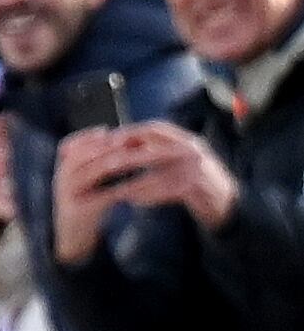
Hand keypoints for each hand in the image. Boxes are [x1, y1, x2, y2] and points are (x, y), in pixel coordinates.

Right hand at [50, 126, 147, 263]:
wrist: (71, 235)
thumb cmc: (82, 201)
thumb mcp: (81, 178)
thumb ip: (89, 160)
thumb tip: (106, 134)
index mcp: (61, 170)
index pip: (69, 146)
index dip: (87, 136)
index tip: (107, 129)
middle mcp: (61, 180)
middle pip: (82, 156)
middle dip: (105, 146)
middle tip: (126, 140)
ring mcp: (68, 196)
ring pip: (92, 172)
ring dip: (112, 163)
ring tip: (128, 157)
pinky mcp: (80, 211)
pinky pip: (102, 197)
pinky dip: (118, 190)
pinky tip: (132, 187)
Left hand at [99, 120, 239, 229]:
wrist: (225, 201)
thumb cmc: (194, 181)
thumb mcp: (177, 160)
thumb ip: (154, 152)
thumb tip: (120, 146)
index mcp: (186, 139)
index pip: (155, 128)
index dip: (130, 132)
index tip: (107, 141)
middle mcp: (193, 149)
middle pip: (155, 148)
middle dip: (127, 156)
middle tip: (105, 165)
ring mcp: (198, 167)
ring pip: (158, 173)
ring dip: (135, 183)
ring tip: (116, 190)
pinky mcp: (199, 186)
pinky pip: (167, 190)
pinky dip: (149, 196)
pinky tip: (133, 201)